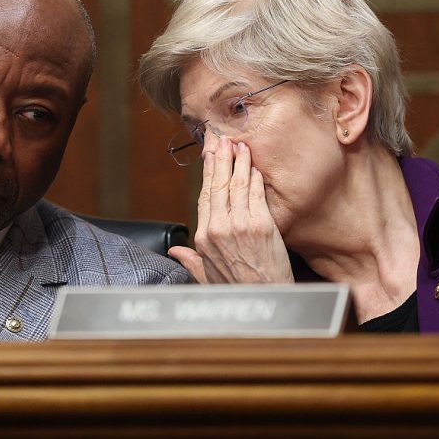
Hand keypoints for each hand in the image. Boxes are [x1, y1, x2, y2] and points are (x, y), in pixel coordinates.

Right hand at [169, 132, 292, 283]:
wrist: (263, 301)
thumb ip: (190, 260)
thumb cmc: (237, 290)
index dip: (207, 172)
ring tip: (240, 144)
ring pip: (236, 185)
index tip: (209, 154)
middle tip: (222, 137)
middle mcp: (218, 228)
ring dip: (238, 161)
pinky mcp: (261, 225)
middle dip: (220, 157)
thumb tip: (174, 252)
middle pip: (217, 184)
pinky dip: (254, 178)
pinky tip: (254, 165)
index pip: (204, 195)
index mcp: (203, 237)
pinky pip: (256, 194)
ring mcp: (240, 225)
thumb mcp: (206, 276)